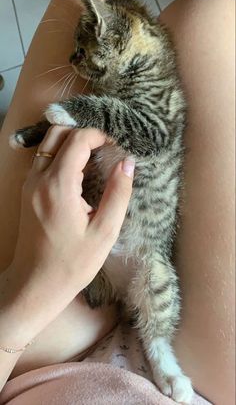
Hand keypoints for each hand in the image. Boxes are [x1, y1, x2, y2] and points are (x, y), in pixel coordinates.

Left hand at [2, 126, 133, 342]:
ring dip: (70, 141)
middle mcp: (38, 178)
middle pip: (58, 133)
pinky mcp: (27, 191)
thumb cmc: (73, 263)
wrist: (35, 284)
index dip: (99, 135)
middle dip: (84, 133)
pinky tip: (77, 169)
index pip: (77, 140)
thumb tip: (128, 163)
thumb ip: (118, 194)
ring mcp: (29, 183)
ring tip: (94, 155)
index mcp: (58, 186)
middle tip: (105, 146)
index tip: (116, 146)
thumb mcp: (104, 232)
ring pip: (47, 143)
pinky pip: (42, 159)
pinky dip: (60, 153)